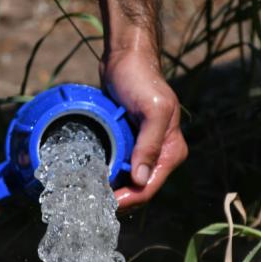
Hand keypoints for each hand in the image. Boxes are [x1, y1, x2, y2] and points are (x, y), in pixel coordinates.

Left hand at [102, 49, 187, 209]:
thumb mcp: (151, 110)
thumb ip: (148, 144)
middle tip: (92, 203)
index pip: (150, 187)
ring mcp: (145, 150)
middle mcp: (161, 154)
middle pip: (139, 189)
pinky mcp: (129, 143)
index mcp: (172, 150)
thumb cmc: (141, 79)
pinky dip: (108, 175)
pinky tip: (92, 178)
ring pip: (129, 181)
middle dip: (120, 199)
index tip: (106, 204)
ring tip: (89, 194)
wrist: (127, 57)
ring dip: (112, 189)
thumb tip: (141, 180)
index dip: (129, 199)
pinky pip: (120, 167)